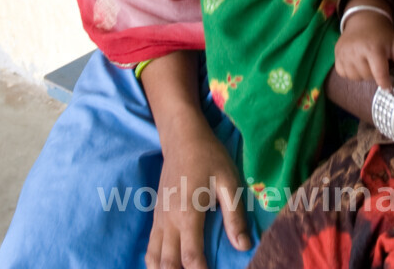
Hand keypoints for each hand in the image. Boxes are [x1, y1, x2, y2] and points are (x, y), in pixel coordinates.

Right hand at [147, 124, 251, 268]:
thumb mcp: (229, 182)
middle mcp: (169, 221)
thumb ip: (234, 216)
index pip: (191, 257)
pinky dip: (157, 263)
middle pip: (168, 264)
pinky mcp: (156, 217)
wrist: (181, 137)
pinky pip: (150, 248)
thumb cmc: (209, 156)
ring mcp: (159, 219)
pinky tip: (168, 267)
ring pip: (153, 259)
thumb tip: (243, 246)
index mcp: (188, 214)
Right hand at [335, 10, 393, 89]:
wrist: (364, 17)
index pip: (379, 75)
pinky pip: (343, 73)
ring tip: (367, 63)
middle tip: (377, 64)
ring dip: (362, 74)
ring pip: (354, 77)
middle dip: (374, 74)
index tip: (388, 86)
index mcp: (373, 48)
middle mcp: (356, 51)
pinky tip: (356, 63)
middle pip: (367, 77)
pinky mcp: (336, 54)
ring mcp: (344, 52)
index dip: (385, 83)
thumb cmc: (382, 33)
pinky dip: (350, 72)